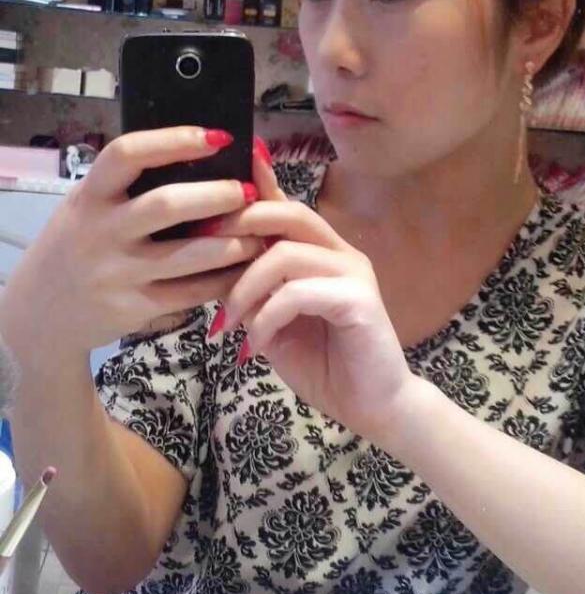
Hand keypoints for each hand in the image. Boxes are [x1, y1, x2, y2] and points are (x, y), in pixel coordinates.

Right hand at [0, 127, 265, 356]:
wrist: (41, 314)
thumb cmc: (76, 248)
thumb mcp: (86, 209)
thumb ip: (125, 189)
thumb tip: (196, 157)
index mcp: (89, 196)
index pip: (127, 154)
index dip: (175, 141)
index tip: (217, 137)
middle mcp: (100, 232)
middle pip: (167, 205)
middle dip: (217, 196)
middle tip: (249, 192)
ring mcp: (117, 273)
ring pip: (189, 255)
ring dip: (233, 243)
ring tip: (258, 234)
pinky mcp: (134, 308)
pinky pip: (190, 293)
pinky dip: (223, 280)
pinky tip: (243, 269)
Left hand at [216, 152, 417, 445]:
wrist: (371, 408)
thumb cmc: (325, 366)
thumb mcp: (275, 324)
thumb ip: (255, 293)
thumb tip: (215, 270)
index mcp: (321, 254)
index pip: (285, 207)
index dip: (255, 186)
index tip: (214, 185)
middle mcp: (340, 254)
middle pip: (288, 212)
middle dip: (240, 224)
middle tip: (203, 251)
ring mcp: (353, 274)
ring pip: (285, 254)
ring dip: (244, 288)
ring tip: (228, 323)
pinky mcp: (359, 300)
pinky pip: (296, 293)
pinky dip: (265, 319)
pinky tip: (254, 346)